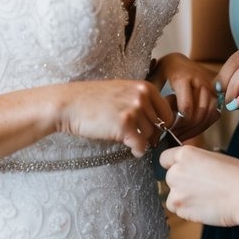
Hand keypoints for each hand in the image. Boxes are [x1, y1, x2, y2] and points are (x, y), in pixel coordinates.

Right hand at [58, 79, 176, 158]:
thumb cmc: (93, 99)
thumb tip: (160, 121)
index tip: (154, 132)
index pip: (168, 112)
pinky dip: (137, 151)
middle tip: (140, 140)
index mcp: (145, 87)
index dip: (162, 125)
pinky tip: (130, 149)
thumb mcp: (122, 91)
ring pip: (150, 136)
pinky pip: (141, 146)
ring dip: (142, 143)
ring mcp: (134, 110)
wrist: (70, 104)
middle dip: (151, 135)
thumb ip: (141, 101)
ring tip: (130, 142)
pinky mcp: (124, 125)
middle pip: (160, 126)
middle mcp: (142, 96)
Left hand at [149, 53, 219, 138]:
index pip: (186, 106)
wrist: (182, 59)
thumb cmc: (166, 70)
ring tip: (182, 135)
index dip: (179, 122)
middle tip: (174, 135)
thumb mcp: (155, 76)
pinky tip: (192, 130)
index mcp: (183, 77)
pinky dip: (205, 125)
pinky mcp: (215, 93)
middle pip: (199, 112)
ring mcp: (210, 87)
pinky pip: (215, 113)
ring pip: (209, 114)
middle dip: (187, 128)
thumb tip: (145, 114)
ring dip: (196, 128)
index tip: (168, 128)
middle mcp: (199, 81)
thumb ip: (151, 93)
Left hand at [161, 143, 238, 228]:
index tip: (182, 171)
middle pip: (169, 177)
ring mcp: (176, 192)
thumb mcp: (214, 158)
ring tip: (206, 198)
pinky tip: (206, 207)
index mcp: (185, 154)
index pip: (165, 158)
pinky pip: (179, 211)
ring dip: (184, 199)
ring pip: (172, 196)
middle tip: (202, 187)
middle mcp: (176, 171)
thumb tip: (189, 168)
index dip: (173, 164)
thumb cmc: (238, 175)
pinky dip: (189, 211)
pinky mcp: (181, 210)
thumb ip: (195, 162)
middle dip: (181, 183)